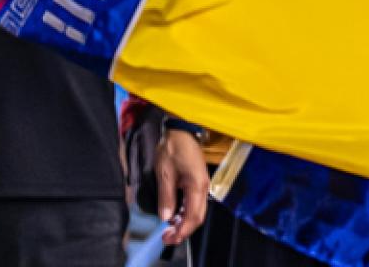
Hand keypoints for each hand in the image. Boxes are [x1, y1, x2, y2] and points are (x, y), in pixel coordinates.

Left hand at [155, 128, 210, 245]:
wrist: (182, 130)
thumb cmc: (172, 149)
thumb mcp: (164, 173)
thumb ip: (166, 197)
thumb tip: (166, 217)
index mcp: (196, 186)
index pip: (192, 217)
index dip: (181, 231)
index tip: (167, 238)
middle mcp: (203, 188)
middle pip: (197, 218)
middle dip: (183, 231)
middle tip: (166, 237)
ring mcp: (203, 185)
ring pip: (197, 211)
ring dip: (184, 223)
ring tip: (168, 229)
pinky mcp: (199, 182)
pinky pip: (195, 203)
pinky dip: (185, 213)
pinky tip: (174, 214)